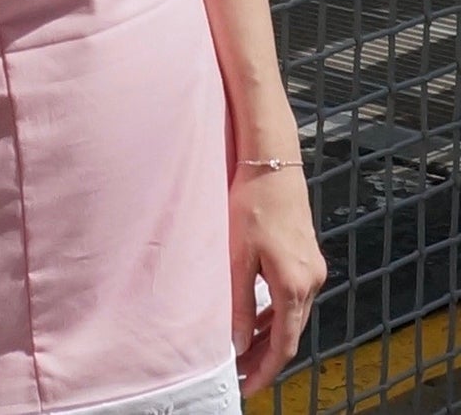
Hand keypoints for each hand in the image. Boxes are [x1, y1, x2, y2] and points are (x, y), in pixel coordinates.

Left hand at [229, 162, 326, 394]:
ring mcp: (314, 270)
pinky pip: (295, 297)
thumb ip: (240, 304)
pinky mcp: (309, 258)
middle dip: (267, 358)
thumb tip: (238, 344)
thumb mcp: (238, 257)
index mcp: (294, 286)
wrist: (272, 165)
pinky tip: (259, 317)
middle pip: (291, 334)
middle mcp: (311, 282)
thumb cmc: (252, 205)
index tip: (247, 387)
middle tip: (241, 373)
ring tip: (246, 351)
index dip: (266, 371)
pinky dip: (278, 313)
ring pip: (294, 316)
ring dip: (272, 336)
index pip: (283, 345)